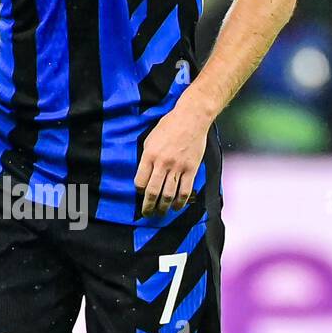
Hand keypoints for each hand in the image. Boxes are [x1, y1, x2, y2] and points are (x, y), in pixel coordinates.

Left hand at [134, 97, 210, 217]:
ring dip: (163, 207)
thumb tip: (144, 175)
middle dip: (148, 206)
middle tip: (147, 214)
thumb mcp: (150, 139)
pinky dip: (180, 202)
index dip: (139, 191)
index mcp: (149, 155)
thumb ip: (147, 157)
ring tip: (160, 213)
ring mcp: (178, 167)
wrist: (191, 118)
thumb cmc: (169, 126)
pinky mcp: (191, 169)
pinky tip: (176, 207)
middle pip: (153, 192)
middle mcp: (162, 163)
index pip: (140, 182)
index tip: (141, 194)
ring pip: (168, 195)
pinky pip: (185, 191)